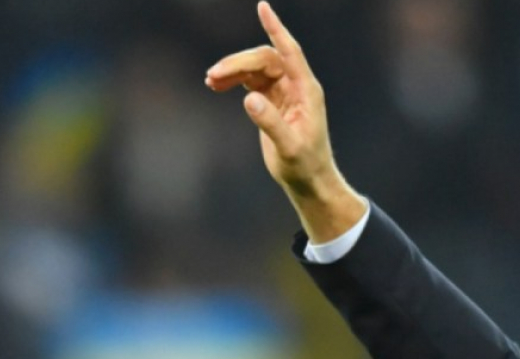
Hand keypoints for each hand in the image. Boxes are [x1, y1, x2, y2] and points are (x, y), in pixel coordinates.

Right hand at [204, 1, 363, 241]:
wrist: (308, 180)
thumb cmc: (304, 165)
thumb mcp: (288, 147)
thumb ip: (270, 123)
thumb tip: (248, 98)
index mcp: (307, 91)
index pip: (290, 52)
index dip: (276, 29)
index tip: (262, 7)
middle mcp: (297, 86)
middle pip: (265, 59)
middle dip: (239, 62)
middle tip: (213, 76)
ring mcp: (284, 92)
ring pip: (255, 67)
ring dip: (233, 70)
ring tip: (210, 81)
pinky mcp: (272, 101)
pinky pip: (250, 80)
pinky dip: (234, 80)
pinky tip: (216, 85)